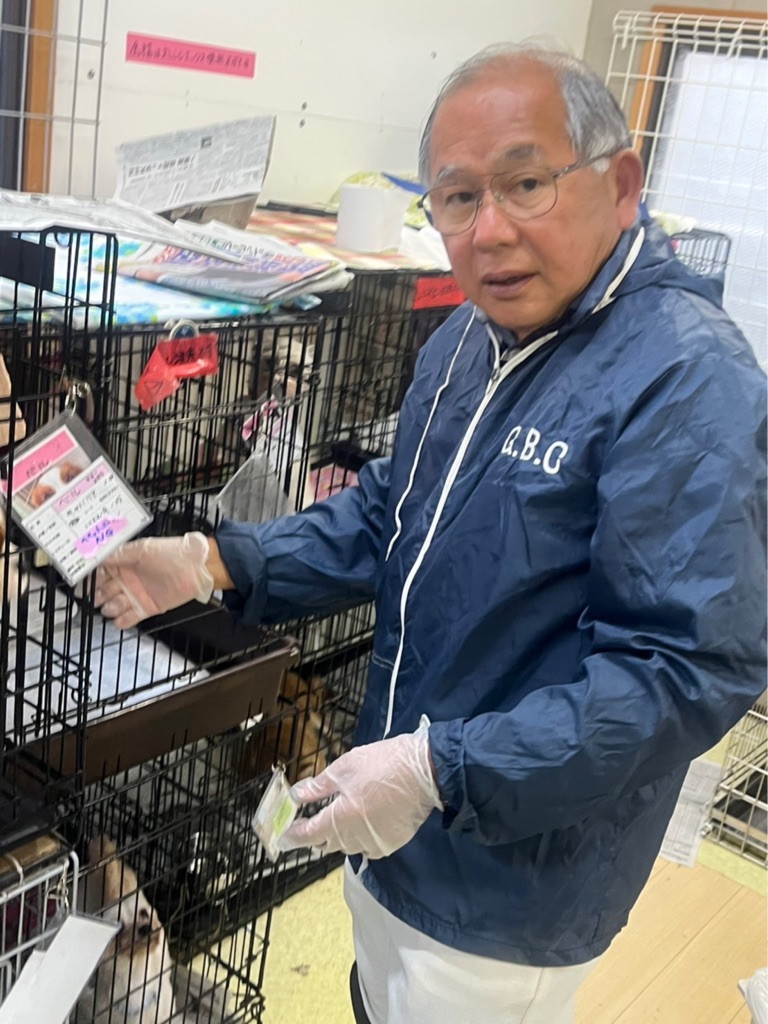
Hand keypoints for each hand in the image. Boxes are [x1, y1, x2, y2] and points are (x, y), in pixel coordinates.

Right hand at [94, 532, 213, 628]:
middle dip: (96, 594)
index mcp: (125, 563)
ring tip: (109, 605)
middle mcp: (128, 579)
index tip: (81, 583)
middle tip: (90, 597)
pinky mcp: (147, 607)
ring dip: (109, 607)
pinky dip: (122, 621)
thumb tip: (98, 556)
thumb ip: (119, 554)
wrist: (196, 567)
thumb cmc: (173, 553)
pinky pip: (129, 618)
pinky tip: (117, 619)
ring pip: (114, 605)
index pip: (101, 572)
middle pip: (104, 590)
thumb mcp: (142, 549)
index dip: (90, 578)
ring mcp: (137, 594)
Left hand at [280, 721, 441, 858]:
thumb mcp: (345, 767)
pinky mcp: (390, 844)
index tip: (281, 838)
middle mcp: (356, 838)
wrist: (426, 772)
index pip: (308, 835)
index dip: (292, 837)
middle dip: (315, 832)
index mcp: (341, 818)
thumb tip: (296, 795)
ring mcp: (374, 844)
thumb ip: (319, 786)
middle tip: (310, 818)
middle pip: (326, 842)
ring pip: (345, 845)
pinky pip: (365, 847)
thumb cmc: (384, 764)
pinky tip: (362, 820)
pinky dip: (358, 837)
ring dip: (337, 834)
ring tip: (340, 814)